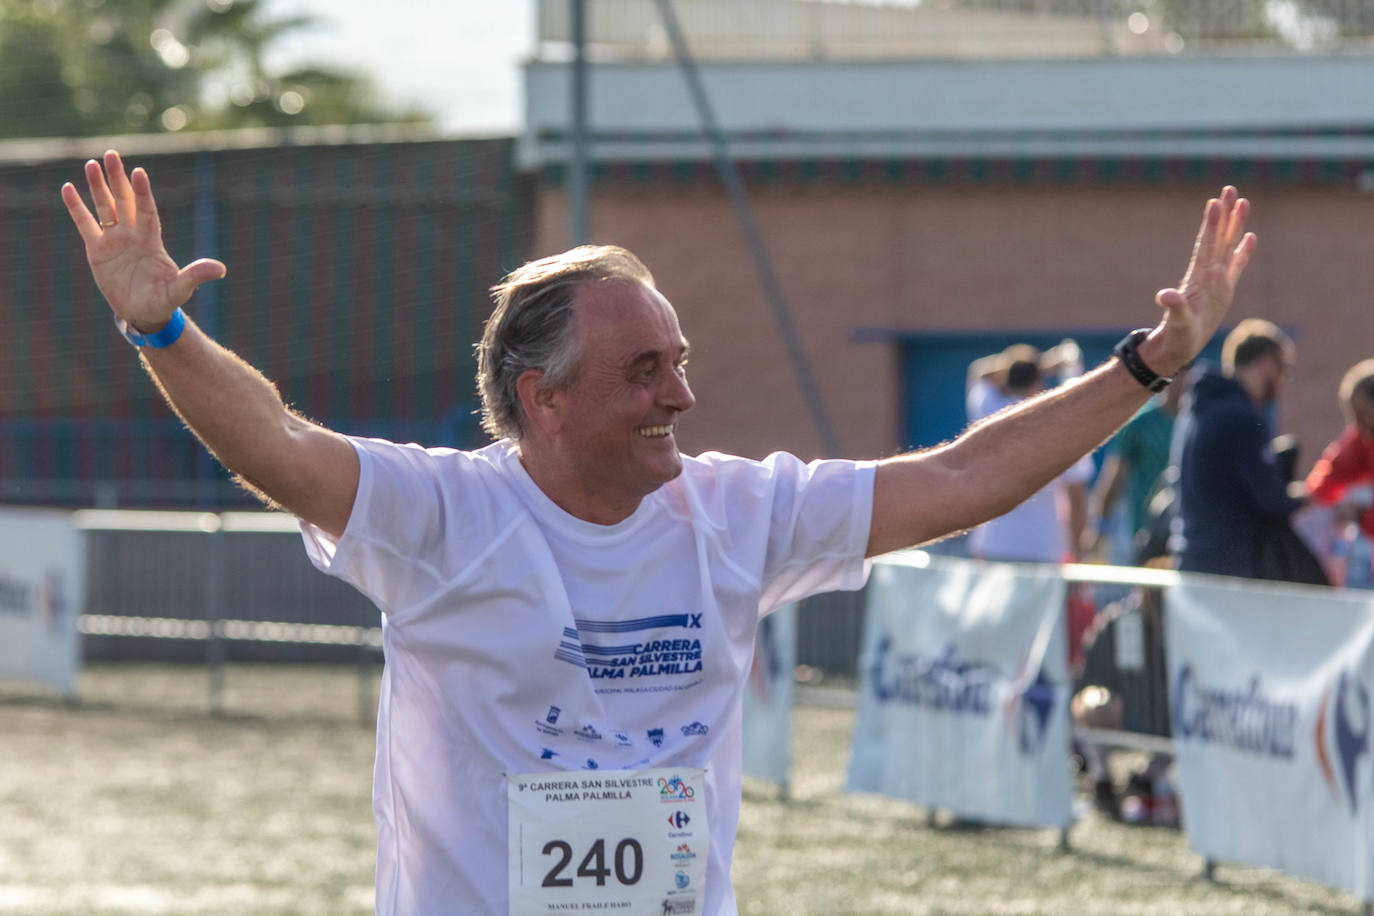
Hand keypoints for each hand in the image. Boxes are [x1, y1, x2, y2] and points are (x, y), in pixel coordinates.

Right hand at [61, 150, 224, 332]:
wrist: (144, 313)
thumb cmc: (165, 300)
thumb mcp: (180, 289)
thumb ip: (195, 276)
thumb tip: (220, 269)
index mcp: (151, 241)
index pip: (147, 211)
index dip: (142, 193)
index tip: (139, 173)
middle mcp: (133, 235)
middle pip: (125, 201)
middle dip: (118, 179)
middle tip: (112, 154)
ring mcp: (114, 240)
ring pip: (105, 207)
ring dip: (98, 187)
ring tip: (91, 164)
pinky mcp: (97, 249)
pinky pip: (85, 224)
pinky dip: (76, 207)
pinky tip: (68, 188)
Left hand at [1145, 187, 1257, 375]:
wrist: (1178, 348)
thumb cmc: (1177, 338)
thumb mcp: (1177, 324)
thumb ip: (1174, 308)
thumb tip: (1164, 295)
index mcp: (1199, 279)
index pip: (1206, 247)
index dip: (1211, 226)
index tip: (1214, 203)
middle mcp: (1208, 275)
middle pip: (1218, 239)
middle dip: (1224, 214)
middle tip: (1229, 189)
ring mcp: (1216, 281)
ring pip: (1228, 246)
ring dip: (1234, 225)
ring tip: (1241, 201)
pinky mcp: (1224, 290)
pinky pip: (1236, 266)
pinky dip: (1242, 251)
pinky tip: (1249, 235)